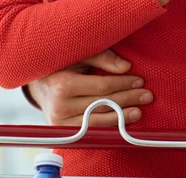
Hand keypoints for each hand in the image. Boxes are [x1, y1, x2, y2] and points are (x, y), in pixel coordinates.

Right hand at [28, 50, 153, 126]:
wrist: (37, 83)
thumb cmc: (62, 63)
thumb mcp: (79, 54)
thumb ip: (102, 56)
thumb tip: (126, 67)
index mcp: (63, 84)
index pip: (102, 86)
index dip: (124, 83)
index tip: (140, 80)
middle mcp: (59, 106)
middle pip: (103, 104)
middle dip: (128, 99)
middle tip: (147, 95)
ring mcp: (60, 122)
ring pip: (98, 120)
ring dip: (122, 117)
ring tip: (139, 111)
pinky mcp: (63, 131)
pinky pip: (90, 130)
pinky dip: (108, 126)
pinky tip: (122, 121)